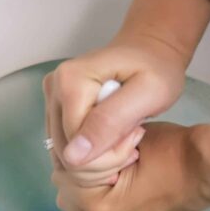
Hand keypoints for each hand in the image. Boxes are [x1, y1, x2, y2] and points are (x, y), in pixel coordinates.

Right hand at [43, 0, 209, 186]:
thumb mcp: (147, 94)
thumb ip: (111, 122)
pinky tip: (116, 140)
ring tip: (128, 140)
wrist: (152, 51)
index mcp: (70, 80)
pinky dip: (92, 154)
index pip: (75, 144)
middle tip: (134, 142)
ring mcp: (52, 97)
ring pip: (65, 153)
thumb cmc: (157, 69)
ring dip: (99, 159)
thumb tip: (73, 156)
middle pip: (66, 150)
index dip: (106, 155)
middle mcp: (54, 87)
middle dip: (103, 160)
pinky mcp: (56, 108)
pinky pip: (67, 147)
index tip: (137, 140)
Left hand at [51, 122, 209, 210]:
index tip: (98, 135)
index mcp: (99, 207)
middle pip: (67, 191)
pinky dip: (100, 188)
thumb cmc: (173, 153)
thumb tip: (76, 147)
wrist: (209, 168)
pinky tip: (114, 169)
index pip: (65, 175)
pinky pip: (101, 206)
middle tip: (97, 144)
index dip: (79, 149)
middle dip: (77, 166)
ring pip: (81, 201)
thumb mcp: (126, 139)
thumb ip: (94, 146)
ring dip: (87, 179)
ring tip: (107, 156)